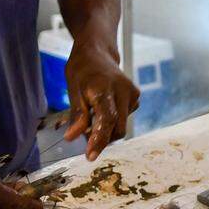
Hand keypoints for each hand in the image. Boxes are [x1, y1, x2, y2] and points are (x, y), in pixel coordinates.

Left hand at [63, 39, 139, 159]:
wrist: (98, 51)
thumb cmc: (82, 69)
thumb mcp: (73, 88)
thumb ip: (76, 114)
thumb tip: (72, 137)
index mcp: (104, 88)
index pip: (106, 120)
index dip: (99, 140)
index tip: (90, 156)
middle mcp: (123, 91)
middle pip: (117, 128)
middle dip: (102, 139)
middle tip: (84, 138)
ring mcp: (132, 94)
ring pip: (121, 126)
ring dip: (106, 130)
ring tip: (91, 119)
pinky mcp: (136, 98)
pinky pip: (124, 119)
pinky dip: (112, 121)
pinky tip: (102, 109)